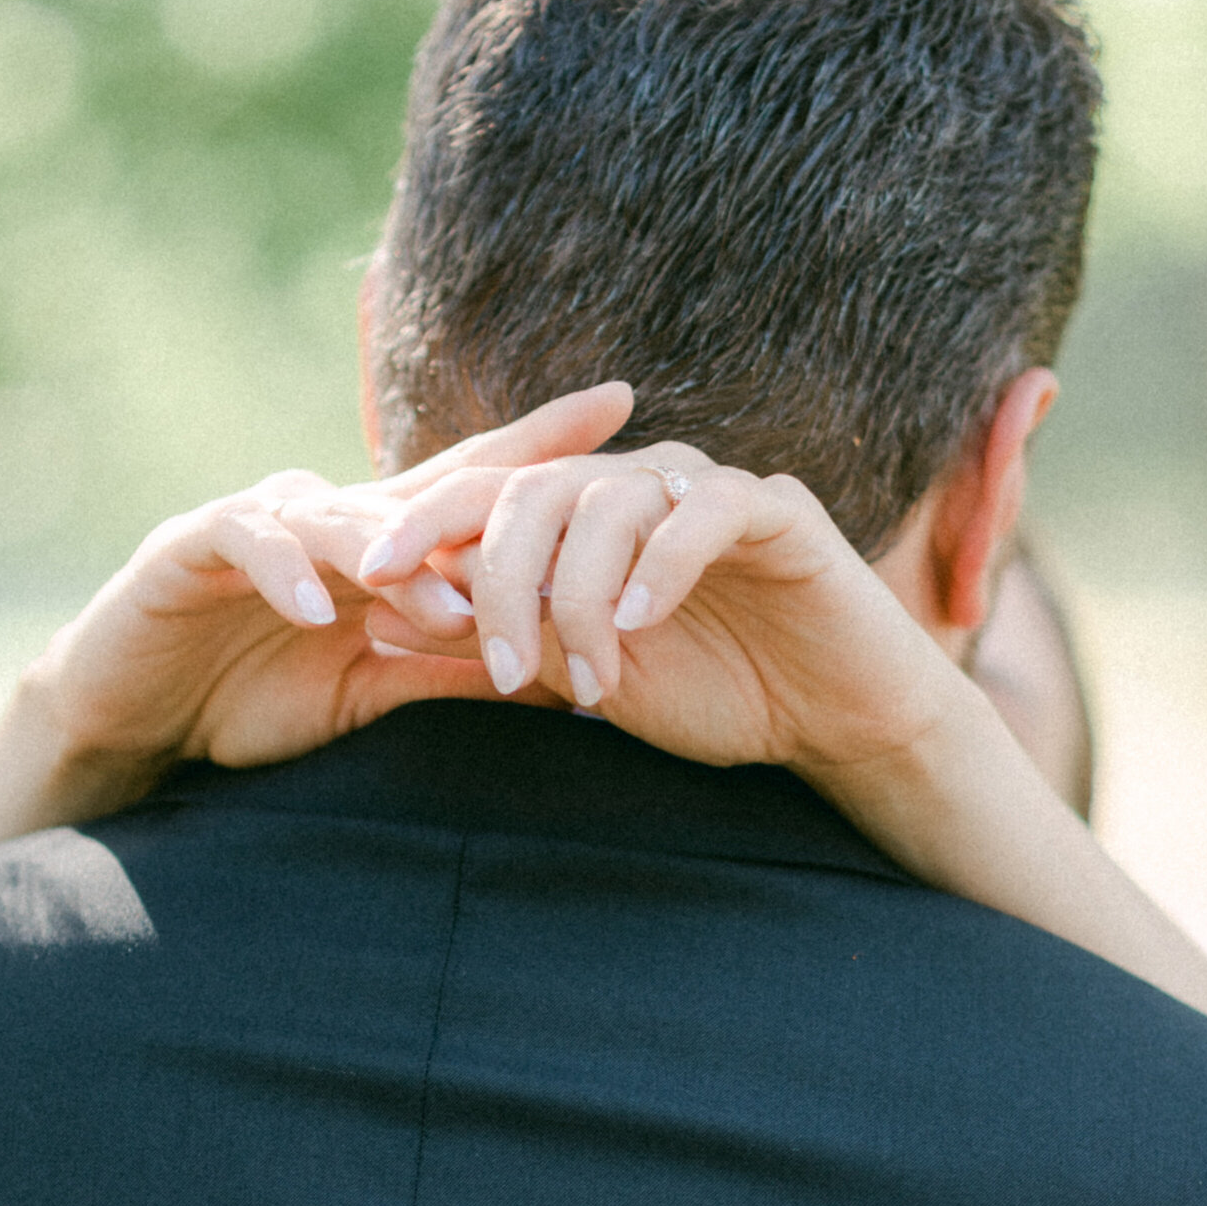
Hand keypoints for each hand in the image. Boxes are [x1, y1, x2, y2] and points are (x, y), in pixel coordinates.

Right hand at [0, 385, 633, 856]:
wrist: (136, 713)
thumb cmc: (256, 696)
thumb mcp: (376, 686)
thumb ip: (456, 666)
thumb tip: (569, 671)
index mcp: (375, 542)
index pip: (471, 485)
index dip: (542, 446)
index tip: (626, 412)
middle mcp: (325, 513)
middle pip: (423, 483)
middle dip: (503, 475)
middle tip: (583, 465)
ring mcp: (258, 521)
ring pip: (345, 518)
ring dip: (402, 559)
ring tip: (452, 603)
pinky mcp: (189, 546)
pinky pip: (247, 542)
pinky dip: (286, 571)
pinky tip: (322, 606)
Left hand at [354, 447, 967, 785]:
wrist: (836, 720)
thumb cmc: (717, 693)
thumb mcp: (588, 678)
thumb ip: (502, 644)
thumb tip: (382, 627)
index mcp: (588, 516)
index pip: (488, 494)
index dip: (422, 523)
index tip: (369, 580)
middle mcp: (640, 485)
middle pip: (535, 492)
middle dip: (499, 581)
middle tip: (498, 669)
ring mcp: (707, 488)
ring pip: (609, 501)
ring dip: (581, 596)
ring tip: (589, 677)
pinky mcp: (777, 507)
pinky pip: (704, 510)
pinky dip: (661, 563)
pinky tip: (639, 621)